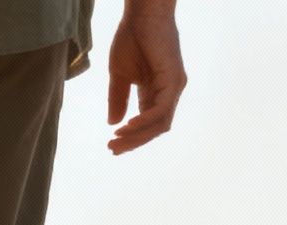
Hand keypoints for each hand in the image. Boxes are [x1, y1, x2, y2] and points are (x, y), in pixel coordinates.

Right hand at [107, 10, 185, 153]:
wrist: (142, 13)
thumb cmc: (132, 38)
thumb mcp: (119, 74)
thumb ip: (118, 99)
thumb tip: (113, 123)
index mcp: (156, 93)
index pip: (148, 124)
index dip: (132, 138)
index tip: (112, 146)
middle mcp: (169, 93)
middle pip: (156, 128)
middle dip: (134, 141)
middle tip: (113, 149)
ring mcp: (174, 87)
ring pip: (160, 123)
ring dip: (139, 135)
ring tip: (118, 140)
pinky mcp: (174, 80)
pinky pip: (162, 108)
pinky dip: (146, 120)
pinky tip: (129, 125)